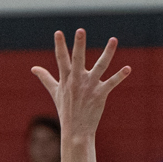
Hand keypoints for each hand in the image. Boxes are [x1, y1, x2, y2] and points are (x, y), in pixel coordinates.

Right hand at [31, 28, 128, 142]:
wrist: (76, 130)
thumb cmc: (65, 110)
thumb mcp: (55, 92)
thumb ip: (45, 77)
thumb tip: (34, 68)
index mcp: (66, 78)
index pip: (61, 59)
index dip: (59, 45)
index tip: (58, 32)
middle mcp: (77, 80)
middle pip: (78, 59)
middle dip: (79, 45)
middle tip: (80, 30)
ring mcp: (89, 87)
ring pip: (100, 66)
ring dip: (107, 53)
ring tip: (113, 40)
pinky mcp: (100, 94)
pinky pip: (111, 83)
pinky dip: (120, 76)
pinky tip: (128, 69)